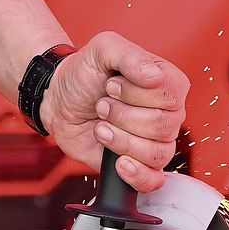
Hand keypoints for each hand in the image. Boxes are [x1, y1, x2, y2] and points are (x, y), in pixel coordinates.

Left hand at [39, 31, 187, 192]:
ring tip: (101, 126)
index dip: (135, 93)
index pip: (169, 95)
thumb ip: (129, 55)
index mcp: (167, 82)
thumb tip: (154, 76)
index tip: (111, 86)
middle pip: (162, 126)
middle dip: (122, 115)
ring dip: (119, 139)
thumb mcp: (103, 48)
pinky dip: (136, 174)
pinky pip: (154, 180)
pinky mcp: (140, 164)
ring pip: (156, 153)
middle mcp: (167, 113)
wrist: (59, 99)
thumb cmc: (84, 73)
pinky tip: (119, 162)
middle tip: (101, 105)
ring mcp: (155, 141)